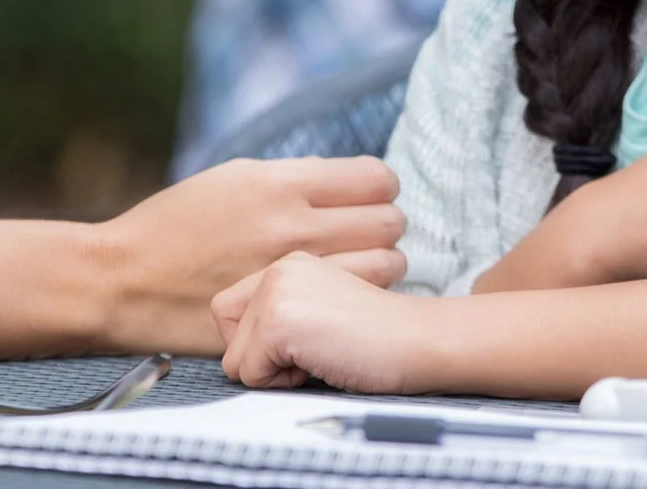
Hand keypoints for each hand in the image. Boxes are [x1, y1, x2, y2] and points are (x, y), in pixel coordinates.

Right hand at [99, 157, 405, 353]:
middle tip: (365, 234)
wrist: (123, 280)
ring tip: (360, 266)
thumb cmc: (175, 225)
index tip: (368, 197)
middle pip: (389, 220)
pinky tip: (339, 293)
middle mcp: (291, 224)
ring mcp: (291, 272)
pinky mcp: (283, 313)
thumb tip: (350, 182)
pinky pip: (354, 300)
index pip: (374, 178)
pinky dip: (359, 295)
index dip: (379, 187)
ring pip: (386, 263)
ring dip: (382, 262)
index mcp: (277, 182)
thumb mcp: (233, 178)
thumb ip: (295, 179)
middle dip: (384, 224)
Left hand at [214, 252, 433, 391]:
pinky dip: (282, 382)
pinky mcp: (279, 321)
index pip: (228, 312)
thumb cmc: (377, 340)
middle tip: (316, 350)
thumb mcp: (320, 312)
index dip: (257, 342)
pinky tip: (322, 362)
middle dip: (263, 359)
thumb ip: (280, 316)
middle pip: (226, 337)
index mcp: (288, 264)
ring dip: (274, 373)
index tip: (306, 343)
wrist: (420, 341)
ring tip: (322, 355)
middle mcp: (277, 269)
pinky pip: (249, 373)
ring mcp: (277, 292)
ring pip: (235, 359)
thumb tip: (237, 354)